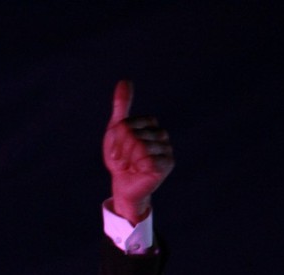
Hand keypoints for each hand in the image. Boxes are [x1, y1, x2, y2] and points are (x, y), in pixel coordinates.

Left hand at [103, 80, 174, 223]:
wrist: (125, 186)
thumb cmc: (121, 159)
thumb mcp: (116, 131)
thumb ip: (121, 107)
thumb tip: (124, 80)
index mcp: (151, 124)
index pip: (127, 123)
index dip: (116, 139)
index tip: (115, 152)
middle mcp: (162, 134)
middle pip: (131, 134)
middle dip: (120, 151)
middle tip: (122, 162)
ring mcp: (167, 149)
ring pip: (138, 146)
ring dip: (127, 160)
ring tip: (130, 167)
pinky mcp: (168, 163)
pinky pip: (146, 158)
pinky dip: (136, 167)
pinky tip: (139, 171)